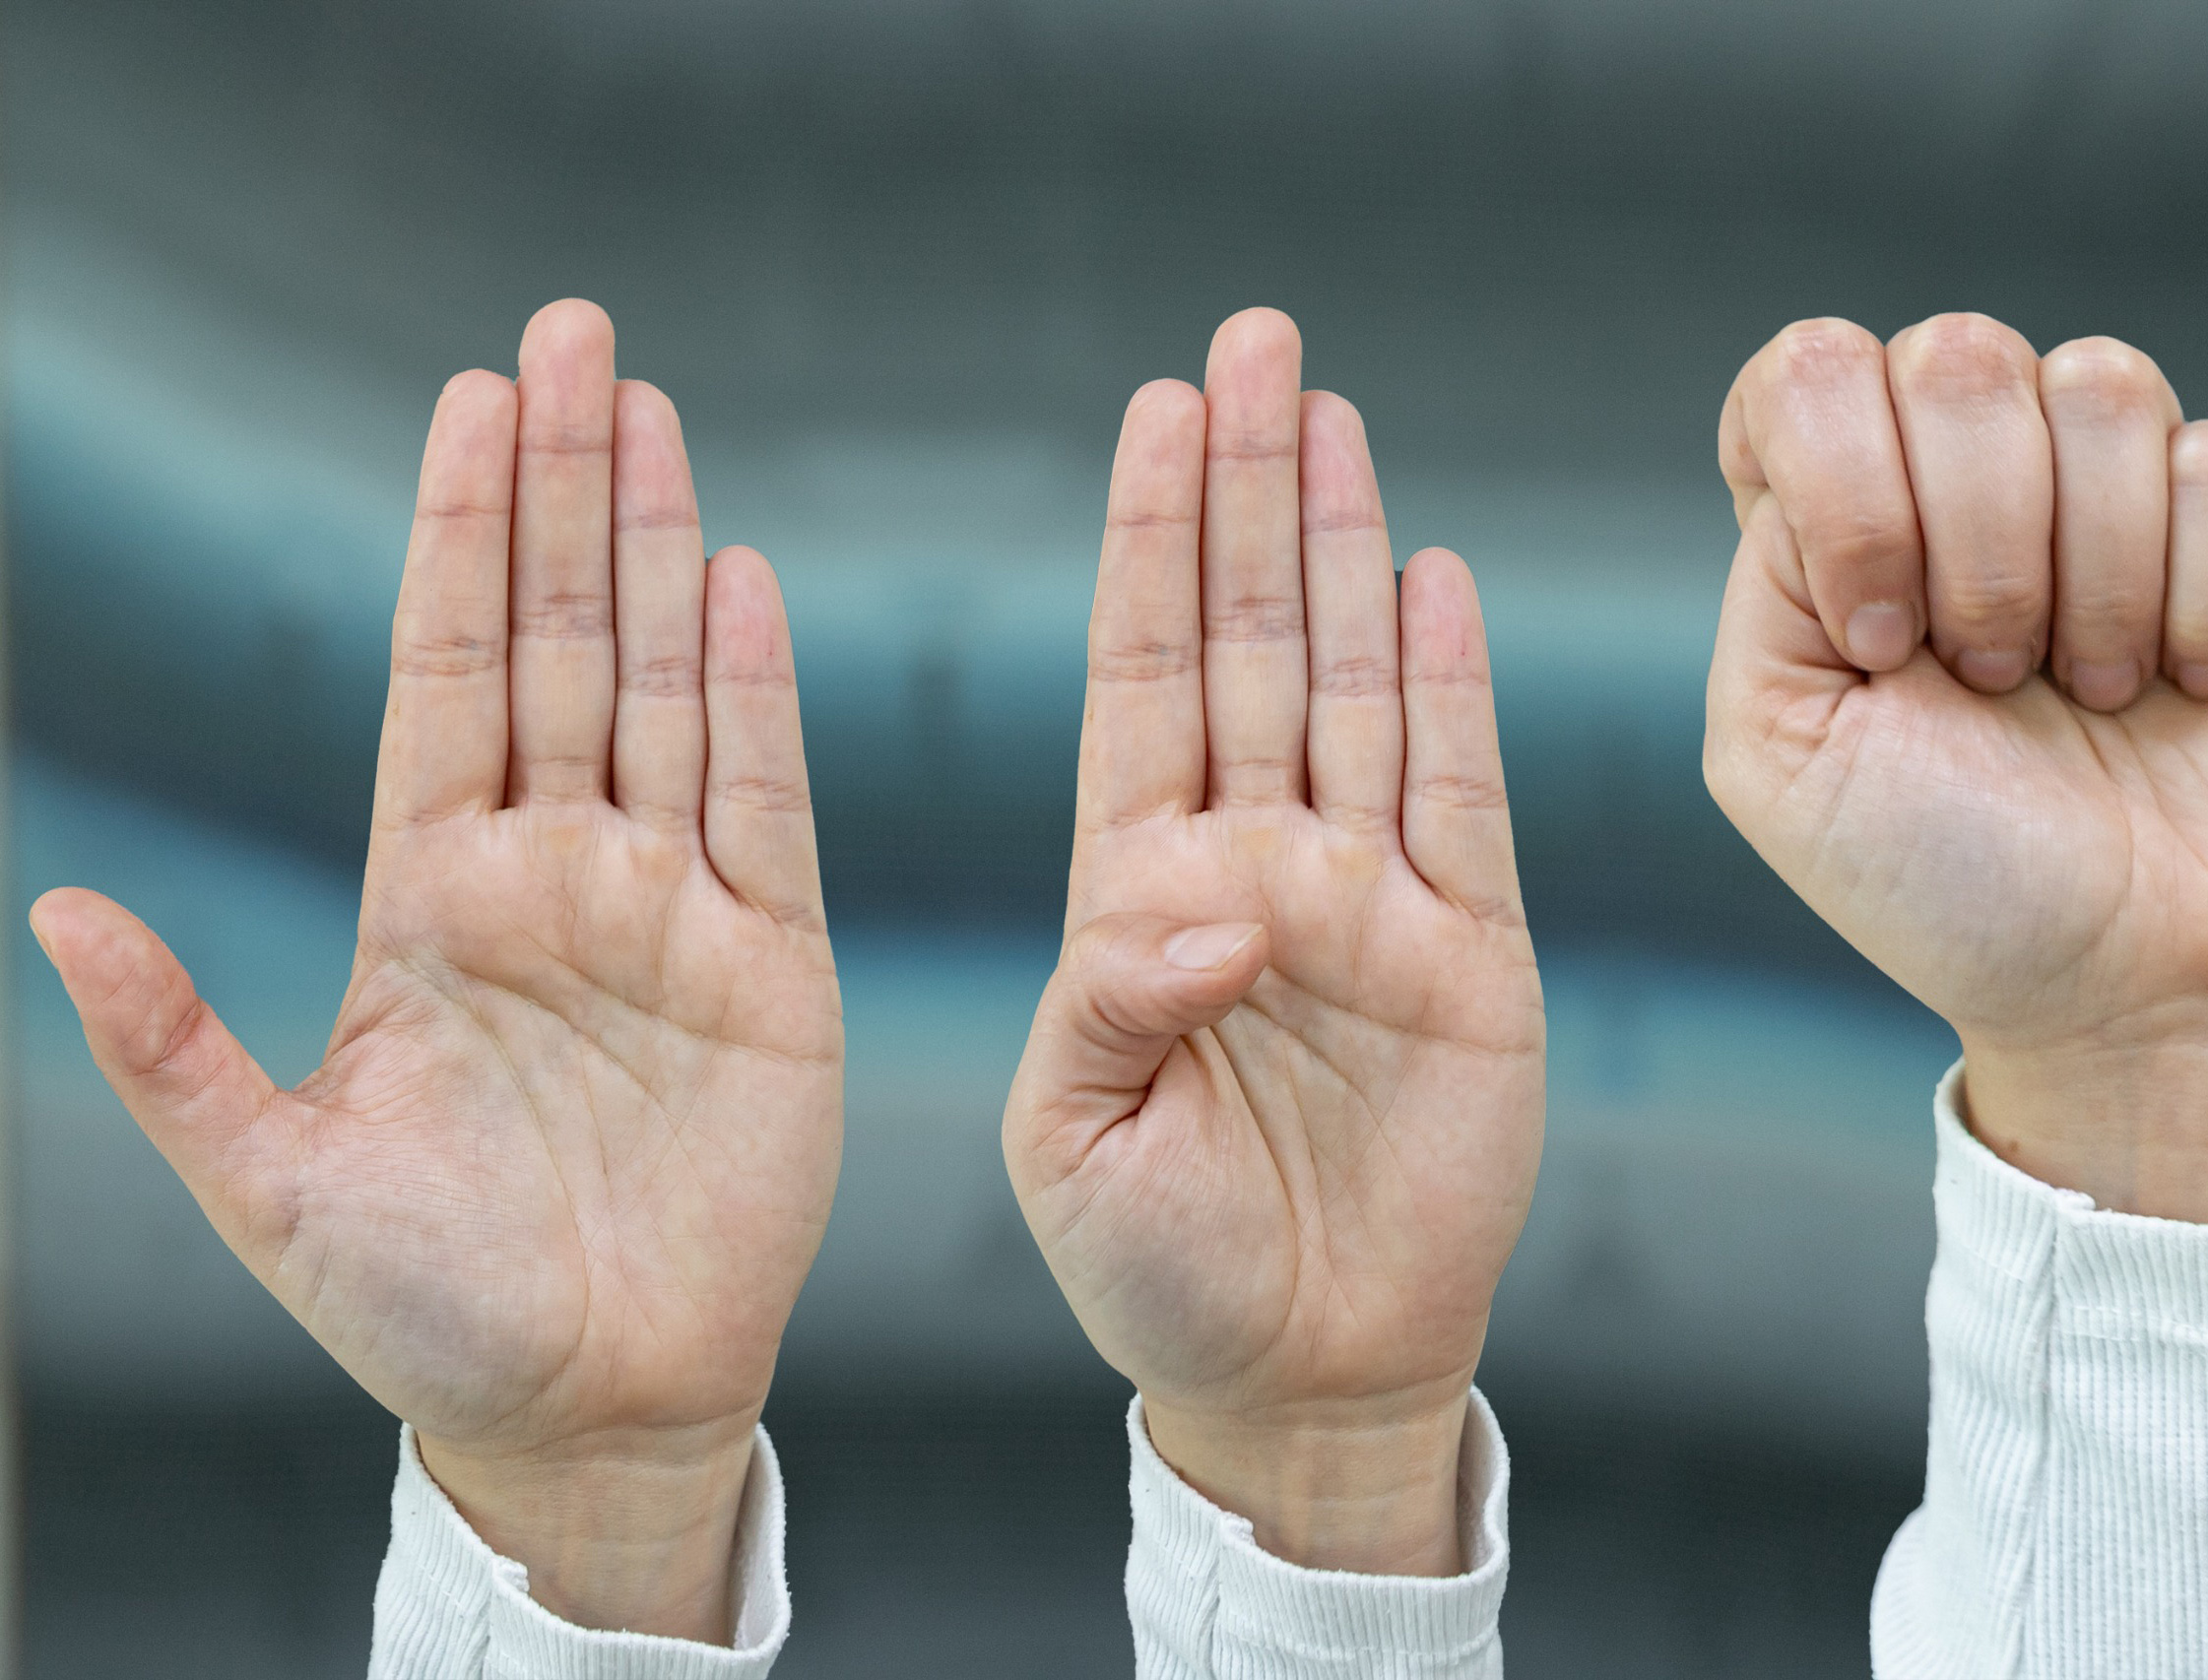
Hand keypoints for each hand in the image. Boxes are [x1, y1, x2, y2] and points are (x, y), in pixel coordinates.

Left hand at [30, 301, 842, 1639]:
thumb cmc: (420, 1308)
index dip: (456, 540)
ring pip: (666, 690)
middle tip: (573, 336)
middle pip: (562, 644)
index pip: (444, 679)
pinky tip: (742, 587)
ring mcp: (667, 910)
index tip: (466, 403)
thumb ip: (173, 1042)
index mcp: (429, 899)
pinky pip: (765, 807)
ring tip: (652, 413)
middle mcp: (551, 875)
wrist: (586, 1409)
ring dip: (659, 549)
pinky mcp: (769, 970)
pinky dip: (759, 698)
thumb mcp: (265, 1180)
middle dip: (564, 489)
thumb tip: (53, 906)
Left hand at [1003, 310, 1546, 1575]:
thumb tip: (1209, 896)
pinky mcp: (1471, 954)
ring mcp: (1368, 901)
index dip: (1150, 544)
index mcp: (1135, 894)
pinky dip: (1452, 689)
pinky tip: (1433, 580)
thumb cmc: (1160, 1269)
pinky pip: (1464, 793)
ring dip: (1342, 550)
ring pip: (1353, 686)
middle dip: (1249, 494)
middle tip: (1256, 345)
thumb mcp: (1074, 1142)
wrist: (1304, 1374)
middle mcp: (1252, 867)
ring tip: (1333, 417)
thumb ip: (1109, 1003)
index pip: (1141, 679)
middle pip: (1249, 642)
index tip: (1159, 413)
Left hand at [1703, 314, 2207, 1240]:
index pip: (1804, 373)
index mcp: (1842, 520)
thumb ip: (1769, 576)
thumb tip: (1838, 455)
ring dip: (2087, 582)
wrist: (2131, 983)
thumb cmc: (1945, 880)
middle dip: (1971, 546)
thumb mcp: (1779, 748)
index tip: (1877, 639)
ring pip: (2099, 385)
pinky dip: (2198, 606)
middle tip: (1991, 682)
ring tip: (2088, 697)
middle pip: (1953, 355)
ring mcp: (2115, 481)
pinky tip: (2187, 687)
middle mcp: (1971, 476)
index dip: (1839, 478)